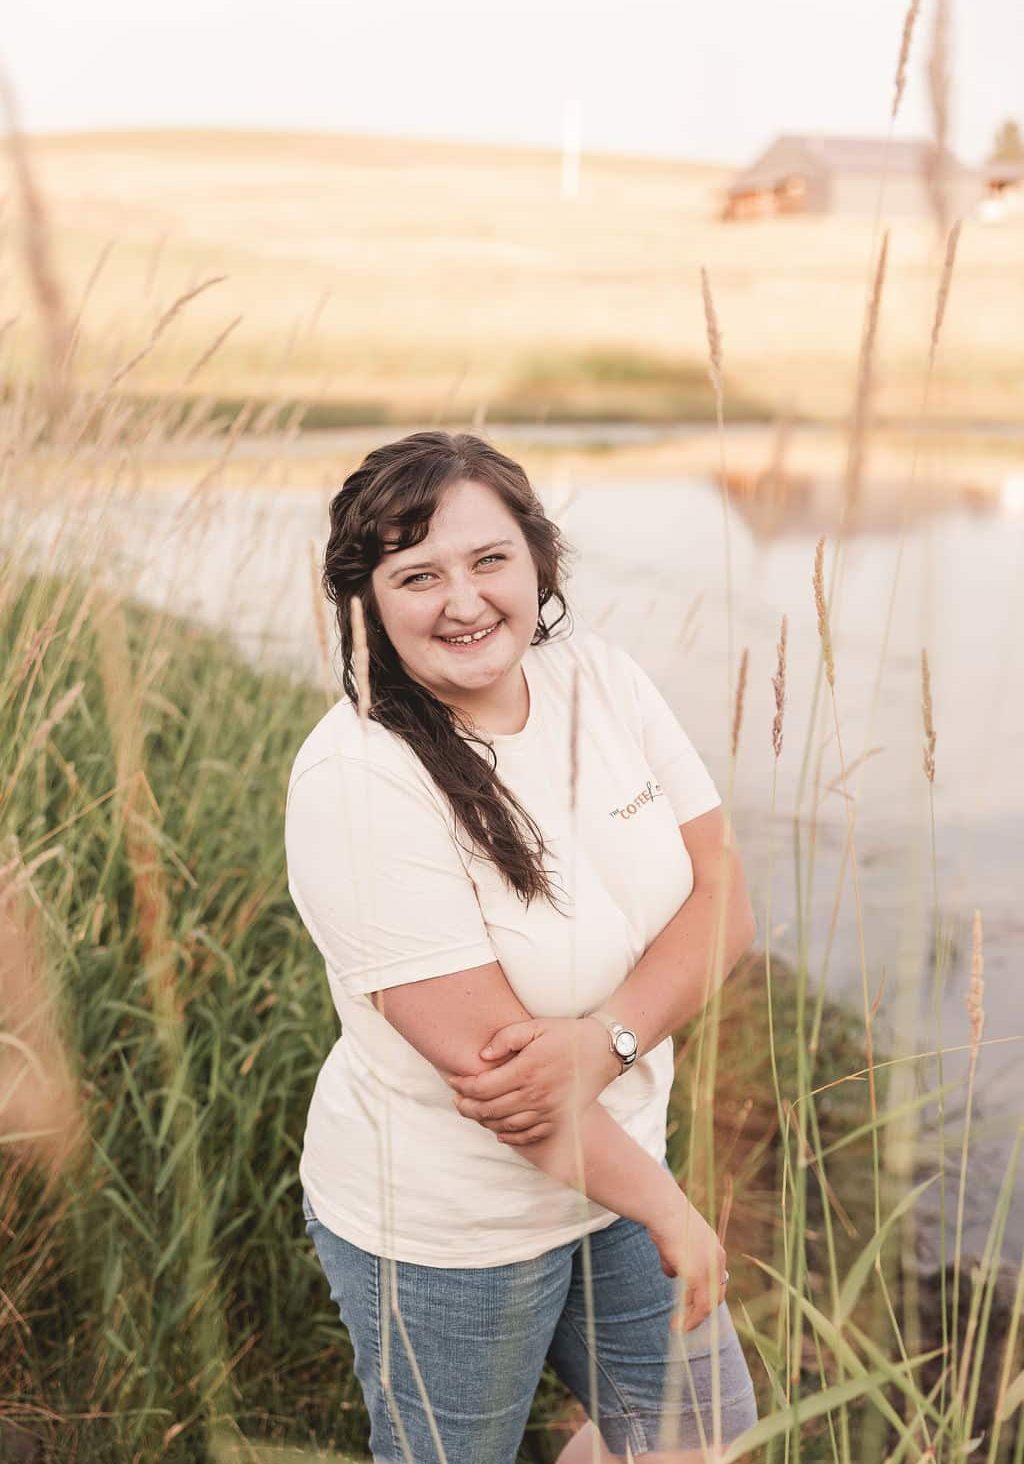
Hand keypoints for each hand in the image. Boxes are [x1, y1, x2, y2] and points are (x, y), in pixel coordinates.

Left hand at [448, 1016, 620, 1144]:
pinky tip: (499, 1131)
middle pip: (489, 1110)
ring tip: (473, 1112)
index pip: (482, 1087)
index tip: (454, 1081)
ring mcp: (547, 1111)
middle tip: (456, 1101)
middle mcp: (535, 1095)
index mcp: (526, 1070)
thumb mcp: (536, 1026)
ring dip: (484, 1121)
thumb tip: (483, 1056)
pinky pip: (529, 1136)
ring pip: (505, 1125)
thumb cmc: (568, 1035)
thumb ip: (507, 1037)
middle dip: (467, 1107)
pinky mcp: (559, 1120)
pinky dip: (510, 1137)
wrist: (603, 1051)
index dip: (462, 1087)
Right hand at [647, 1194, 728, 1332]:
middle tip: (689, 1319)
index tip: (692, 1302)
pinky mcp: (698, 1276)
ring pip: (708, 1303)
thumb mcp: (674, 1240)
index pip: (716, 1277)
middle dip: (702, 1308)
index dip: (706, 1291)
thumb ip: (676, 1259)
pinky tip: (677, 1326)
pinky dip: (689, 1319)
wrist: (664, 1209)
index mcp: (713, 1248)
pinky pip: (699, 1306)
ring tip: (680, 1327)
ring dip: (694, 1318)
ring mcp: (709, 1269)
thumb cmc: (664, 1219)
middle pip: (716, 1293)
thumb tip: (673, 1273)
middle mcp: (717, 1259)